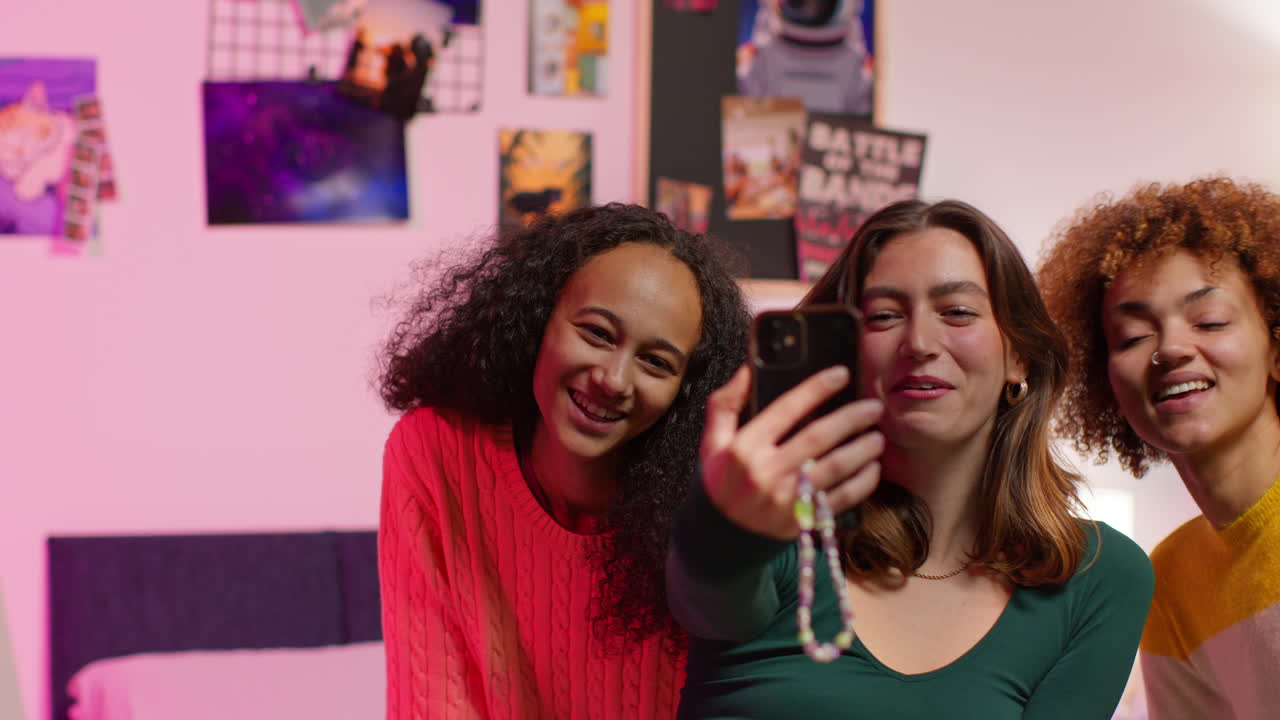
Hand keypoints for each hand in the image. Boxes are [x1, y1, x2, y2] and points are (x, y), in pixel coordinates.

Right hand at [700, 365, 883, 540]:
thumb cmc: (720, 482)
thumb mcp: (713, 442)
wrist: (719, 537)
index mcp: (744, 448)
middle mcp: (766, 473)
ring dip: (863, 450)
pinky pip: (842, 499)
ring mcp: (786, 500)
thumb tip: (749, 368)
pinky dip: (863, 482)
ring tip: (877, 437)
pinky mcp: (802, 521)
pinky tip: (872, 468)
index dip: (816, 388)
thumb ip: (726, 403)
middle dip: (851, 418)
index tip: (842, 373)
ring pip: (835, 468)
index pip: (786, 409)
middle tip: (873, 407)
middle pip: (818, 437)